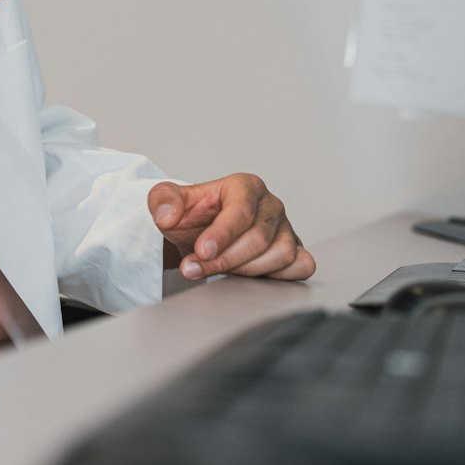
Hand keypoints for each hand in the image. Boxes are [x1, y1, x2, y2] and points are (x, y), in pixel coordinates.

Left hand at [148, 173, 315, 281]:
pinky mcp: (295, 251)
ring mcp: (286, 229)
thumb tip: (167, 214)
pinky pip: (301, 266)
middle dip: (225, 259)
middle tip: (194, 268)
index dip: (222, 234)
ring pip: (280, 255)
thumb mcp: (168, 202)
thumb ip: (162, 200)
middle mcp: (271, 206)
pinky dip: (279, 276)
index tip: (202, 252)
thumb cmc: (192, 217)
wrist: (201, 235)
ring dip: (245, 271)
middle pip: (259, 238)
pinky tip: (249, 278)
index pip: (242, 210)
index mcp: (246, 186)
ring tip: (217, 272)